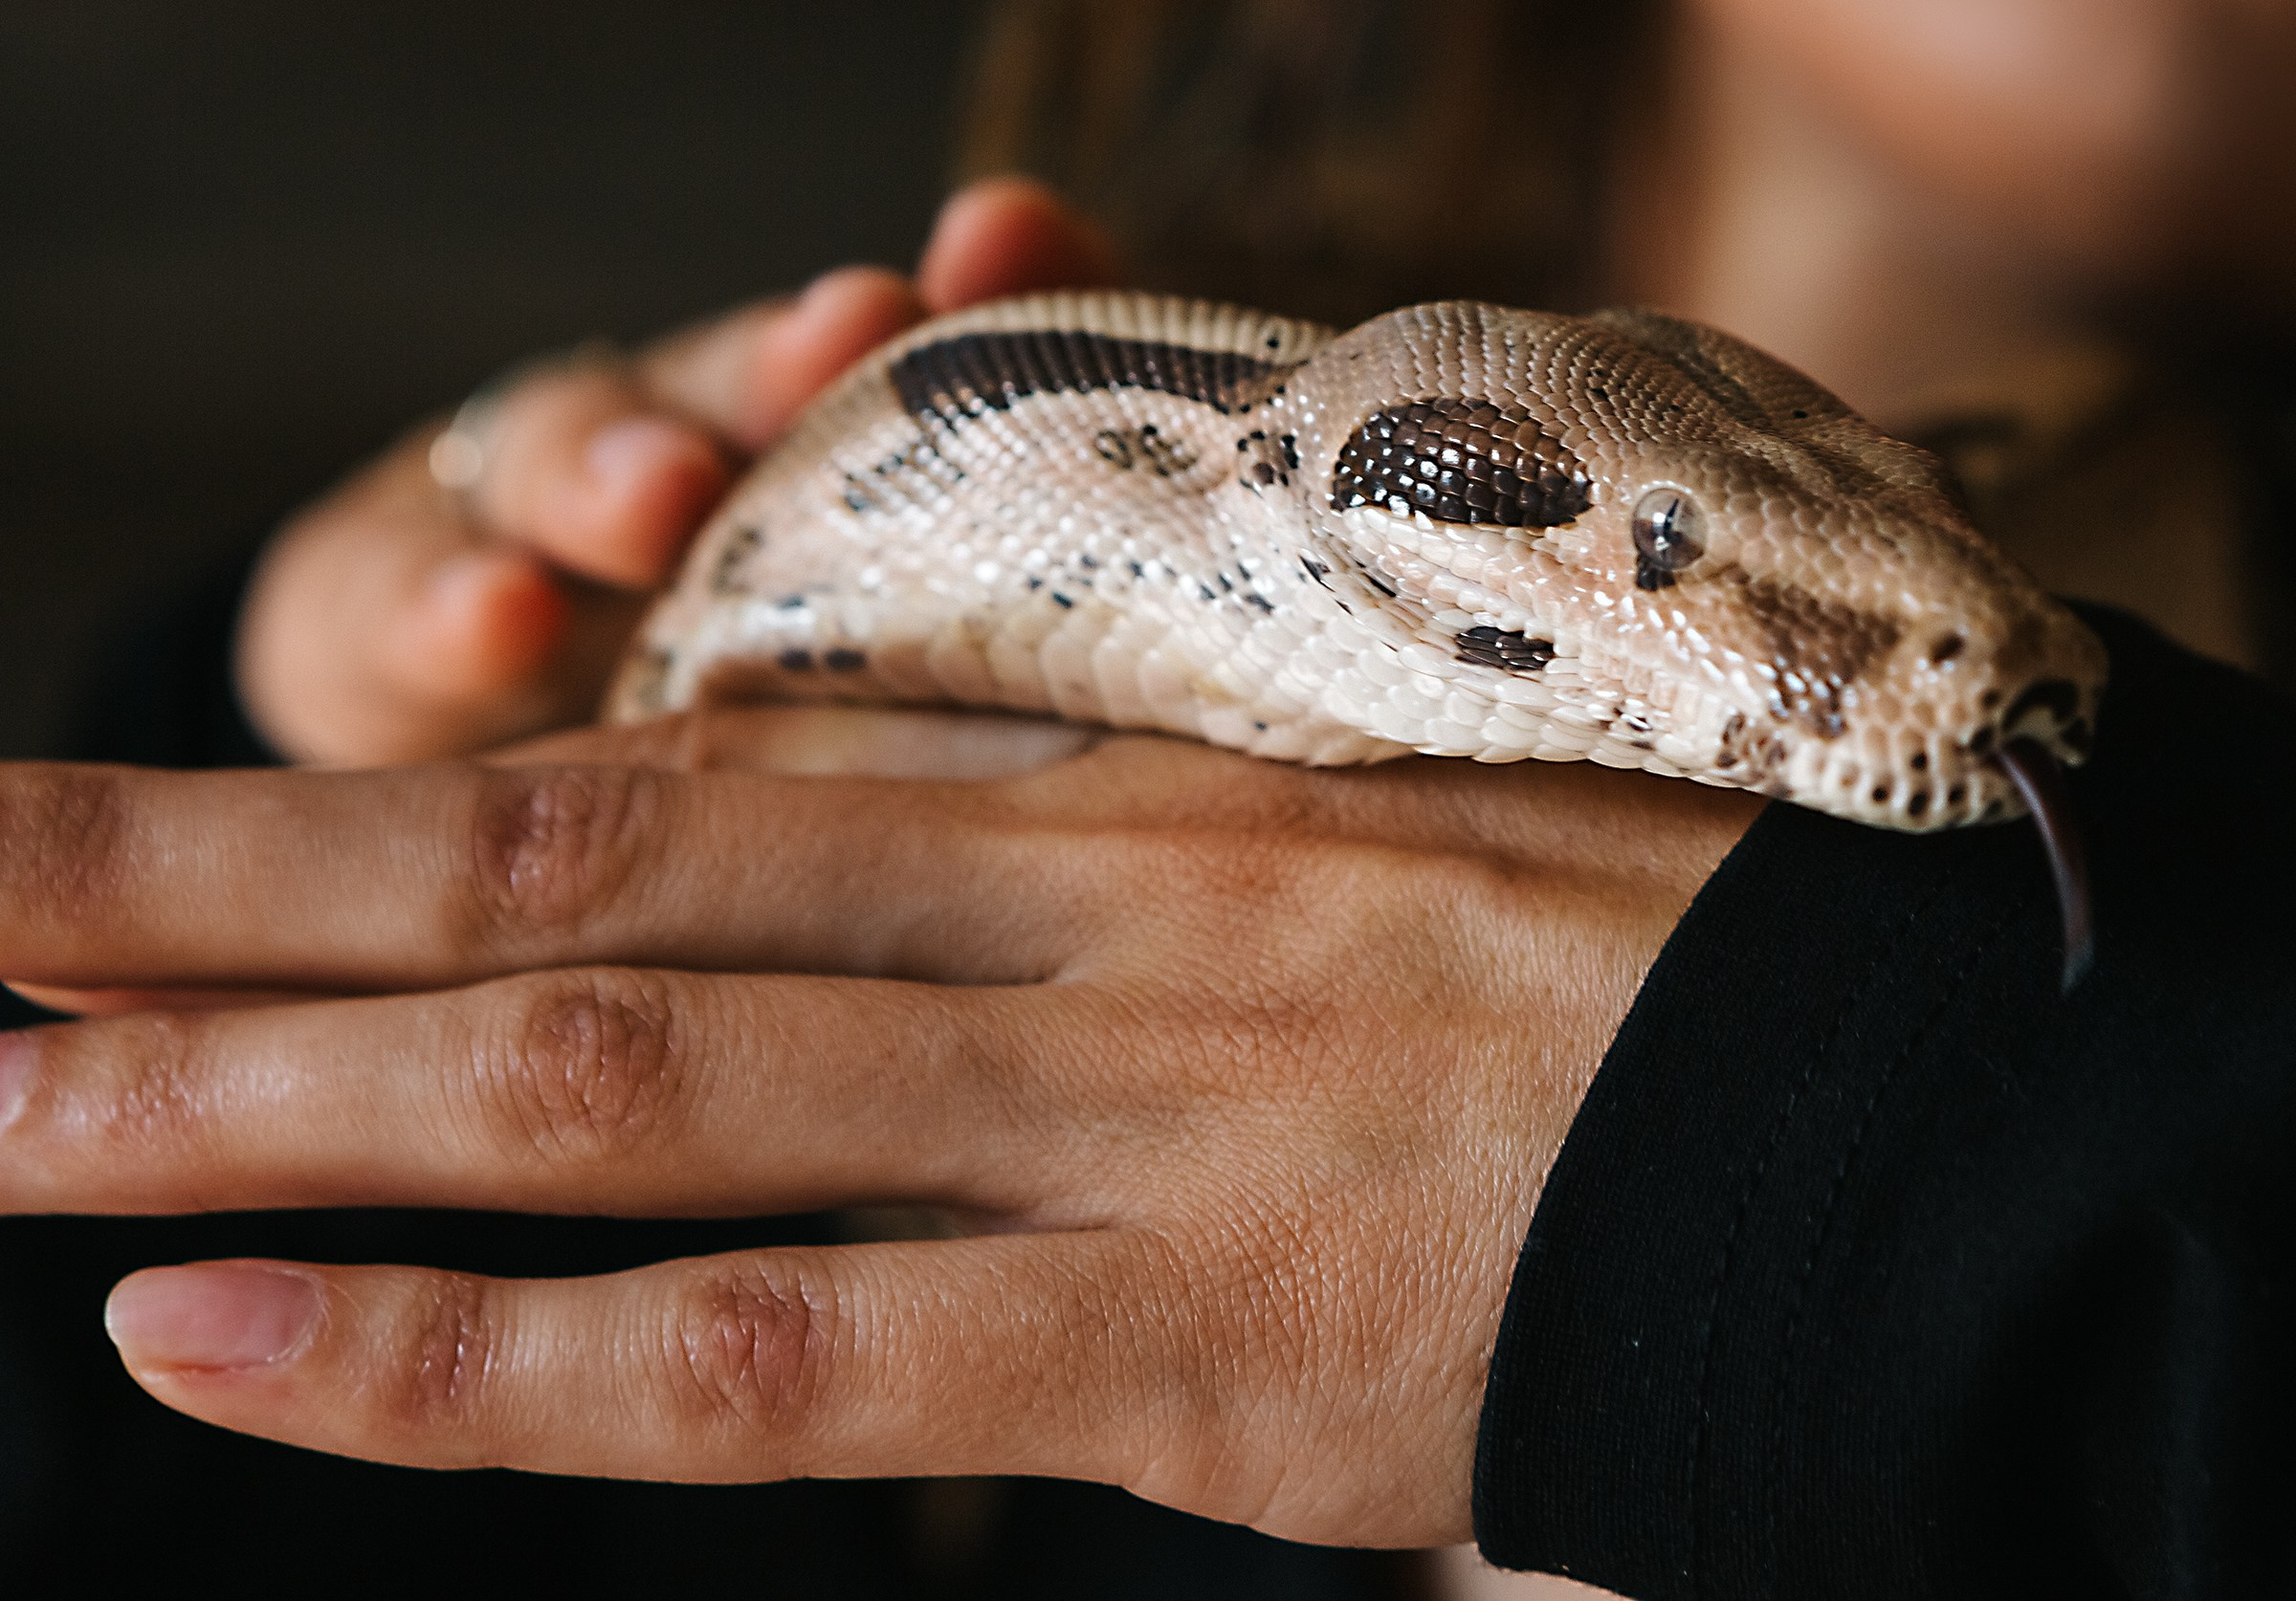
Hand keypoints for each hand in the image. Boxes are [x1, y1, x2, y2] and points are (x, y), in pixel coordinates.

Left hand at [0, 723, 1758, 1544]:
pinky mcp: (1167, 1347)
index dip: (383, 777)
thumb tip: (913, 895)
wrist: (1883, 1118)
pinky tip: (220, 1348)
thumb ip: (1105, 865)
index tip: (147, 815)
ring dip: (265, 1109)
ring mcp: (1102, 1116)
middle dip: (217, 894)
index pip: (665, 753)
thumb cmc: (1605, 972)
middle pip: (568, 873)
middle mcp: (1061, 912)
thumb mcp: (1326, 848)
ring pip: (613, 1084)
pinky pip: (764, 1356)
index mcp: (1105, 780)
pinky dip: (476, 1366)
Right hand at [235, 178, 1120, 766]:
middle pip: (741, 381)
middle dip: (795, 359)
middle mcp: (685, 466)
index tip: (1004, 240)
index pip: (920, 366)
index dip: (973, 296)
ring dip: (612, 456)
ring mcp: (523, 525)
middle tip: (852, 329)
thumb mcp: (901, 712)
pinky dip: (444, 608)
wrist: (478, 797)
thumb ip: (1026, 613)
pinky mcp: (376, 616)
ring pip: (562, 453)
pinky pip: (393, 606)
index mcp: (831, 481)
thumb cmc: (753, 771)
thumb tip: (1216, 592)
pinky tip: (493, 617)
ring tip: (659, 493)